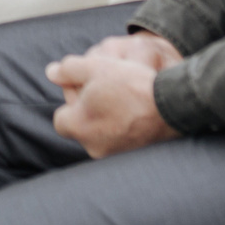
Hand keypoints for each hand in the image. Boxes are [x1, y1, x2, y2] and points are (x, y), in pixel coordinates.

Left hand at [47, 32, 182, 157]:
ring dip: (106, 119)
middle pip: (81, 127)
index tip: (86, 87)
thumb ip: (68, 69)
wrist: (173, 105)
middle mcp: (93, 147)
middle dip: (88, 110)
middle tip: (106, 91)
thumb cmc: (131, 84)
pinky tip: (135, 112)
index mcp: (78, 127)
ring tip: (123, 100)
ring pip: (101, 134)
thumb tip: (51, 72)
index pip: (61, 118)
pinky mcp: (135, 158)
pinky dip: (123, 128)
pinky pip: (120, 141)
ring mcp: (115, 155)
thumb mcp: (95, 66)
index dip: (70, 101)